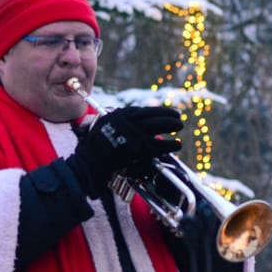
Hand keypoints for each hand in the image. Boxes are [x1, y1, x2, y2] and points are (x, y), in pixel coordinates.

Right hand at [67, 106, 181, 197]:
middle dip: (169, 116)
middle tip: (178, 119)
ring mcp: (136, 133)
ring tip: (179, 128)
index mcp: (122, 115)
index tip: (167, 113)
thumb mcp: (104, 125)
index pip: (145, 111)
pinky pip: (161, 144)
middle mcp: (131, 121)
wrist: (92, 160)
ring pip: (160, 126)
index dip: (159, 112)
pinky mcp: (141, 147)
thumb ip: (118, 121)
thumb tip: (131, 120)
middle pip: (155, 115)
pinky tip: (176, 144)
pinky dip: (171, 144)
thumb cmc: (96, 146)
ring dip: (172, 125)